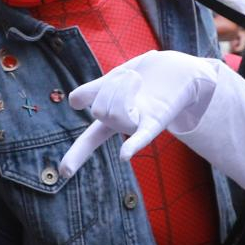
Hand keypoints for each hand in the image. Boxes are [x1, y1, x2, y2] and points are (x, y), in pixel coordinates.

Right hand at [59, 51, 220, 176]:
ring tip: (137, 79)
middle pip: (99, 111)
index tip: (62, 174)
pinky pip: (142, 136)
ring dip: (122, 85)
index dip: (76, 156)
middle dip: (110, 87)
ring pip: (113, 114)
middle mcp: (125, 127)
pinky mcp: (157, 120)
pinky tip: (124, 156)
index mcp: (113, 119)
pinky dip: (132, 146)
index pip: (89, 140)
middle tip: (130, 76)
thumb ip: (93, 90)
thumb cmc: (146, 75)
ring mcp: (140, 124)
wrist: (181, 70)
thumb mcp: (114, 79)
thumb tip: (73, 102)